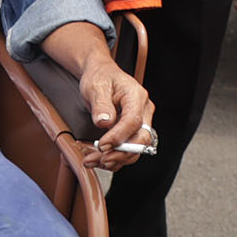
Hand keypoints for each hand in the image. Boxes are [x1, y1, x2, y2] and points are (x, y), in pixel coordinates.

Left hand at [78, 55, 157, 171]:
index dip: (119, 136)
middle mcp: (143, 111)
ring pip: (135, 148)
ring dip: (116, 159)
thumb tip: (104, 122)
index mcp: (136, 96)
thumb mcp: (95, 87)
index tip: (102, 146)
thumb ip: (101, 104)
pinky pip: (128, 148)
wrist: (101, 74)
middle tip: (101, 160)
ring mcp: (140, 122)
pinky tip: (98, 161)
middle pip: (140, 139)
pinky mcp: (132, 131)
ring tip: (93, 162)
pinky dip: (115, 157)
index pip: (133, 121)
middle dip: (121, 153)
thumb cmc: (100, 77)